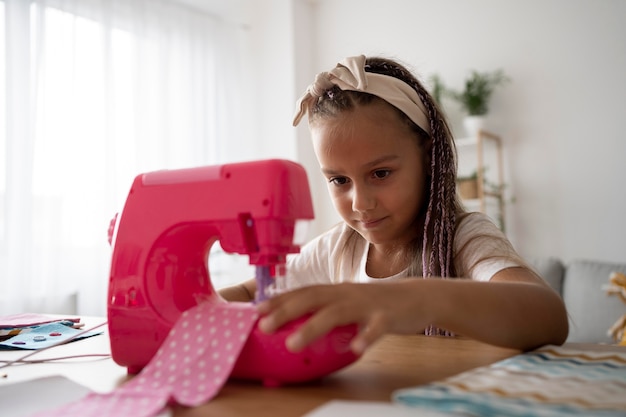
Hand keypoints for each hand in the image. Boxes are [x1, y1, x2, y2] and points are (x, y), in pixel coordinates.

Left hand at [256, 282, 429, 354]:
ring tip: (292, 344)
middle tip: (264, 326)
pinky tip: (355, 349)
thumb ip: (328, 312)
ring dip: (313, 327)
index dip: (280, 299)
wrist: (418, 297)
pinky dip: (365, 337)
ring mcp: (367, 303)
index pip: (303, 292)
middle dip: (286, 311)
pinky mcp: (387, 316)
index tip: (256, 310)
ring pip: (336, 312)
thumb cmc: (376, 304)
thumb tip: (300, 330)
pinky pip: (375, 327)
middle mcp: (347, 293)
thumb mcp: (349, 304)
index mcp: (336, 291)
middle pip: (312, 298)